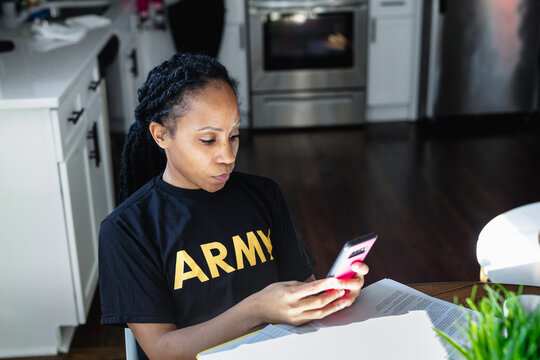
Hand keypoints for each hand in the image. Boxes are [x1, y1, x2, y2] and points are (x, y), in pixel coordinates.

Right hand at [248, 265, 367, 326]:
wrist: (258, 309)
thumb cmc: (271, 293)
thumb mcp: (286, 284)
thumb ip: (303, 285)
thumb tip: (319, 284)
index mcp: (290, 294)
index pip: (312, 288)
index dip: (326, 284)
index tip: (337, 279)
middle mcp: (294, 307)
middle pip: (319, 303)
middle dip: (333, 296)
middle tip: (344, 289)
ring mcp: (296, 317)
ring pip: (320, 313)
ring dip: (334, 306)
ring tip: (344, 300)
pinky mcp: (298, 323)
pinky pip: (315, 317)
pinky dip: (325, 311)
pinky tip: (333, 306)